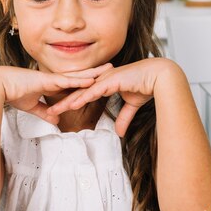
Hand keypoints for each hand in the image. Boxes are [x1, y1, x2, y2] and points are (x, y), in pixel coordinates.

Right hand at [0, 63, 112, 123]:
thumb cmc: (12, 93)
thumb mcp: (32, 106)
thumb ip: (44, 112)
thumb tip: (55, 119)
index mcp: (51, 83)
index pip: (73, 81)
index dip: (86, 79)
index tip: (99, 76)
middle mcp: (53, 78)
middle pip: (79, 74)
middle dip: (95, 71)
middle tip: (111, 68)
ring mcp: (51, 78)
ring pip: (77, 75)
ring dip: (93, 73)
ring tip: (108, 70)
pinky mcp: (47, 81)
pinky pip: (67, 80)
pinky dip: (79, 80)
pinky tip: (91, 80)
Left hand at [46, 58, 174, 136]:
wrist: (160, 77)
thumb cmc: (147, 86)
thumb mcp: (132, 106)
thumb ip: (124, 118)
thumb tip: (119, 133)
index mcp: (105, 83)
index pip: (84, 93)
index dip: (72, 101)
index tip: (60, 109)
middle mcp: (102, 79)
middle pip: (78, 92)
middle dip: (64, 101)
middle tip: (50, 110)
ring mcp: (106, 78)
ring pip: (82, 91)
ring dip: (68, 101)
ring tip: (55, 109)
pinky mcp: (111, 80)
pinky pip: (93, 90)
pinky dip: (83, 97)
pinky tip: (73, 103)